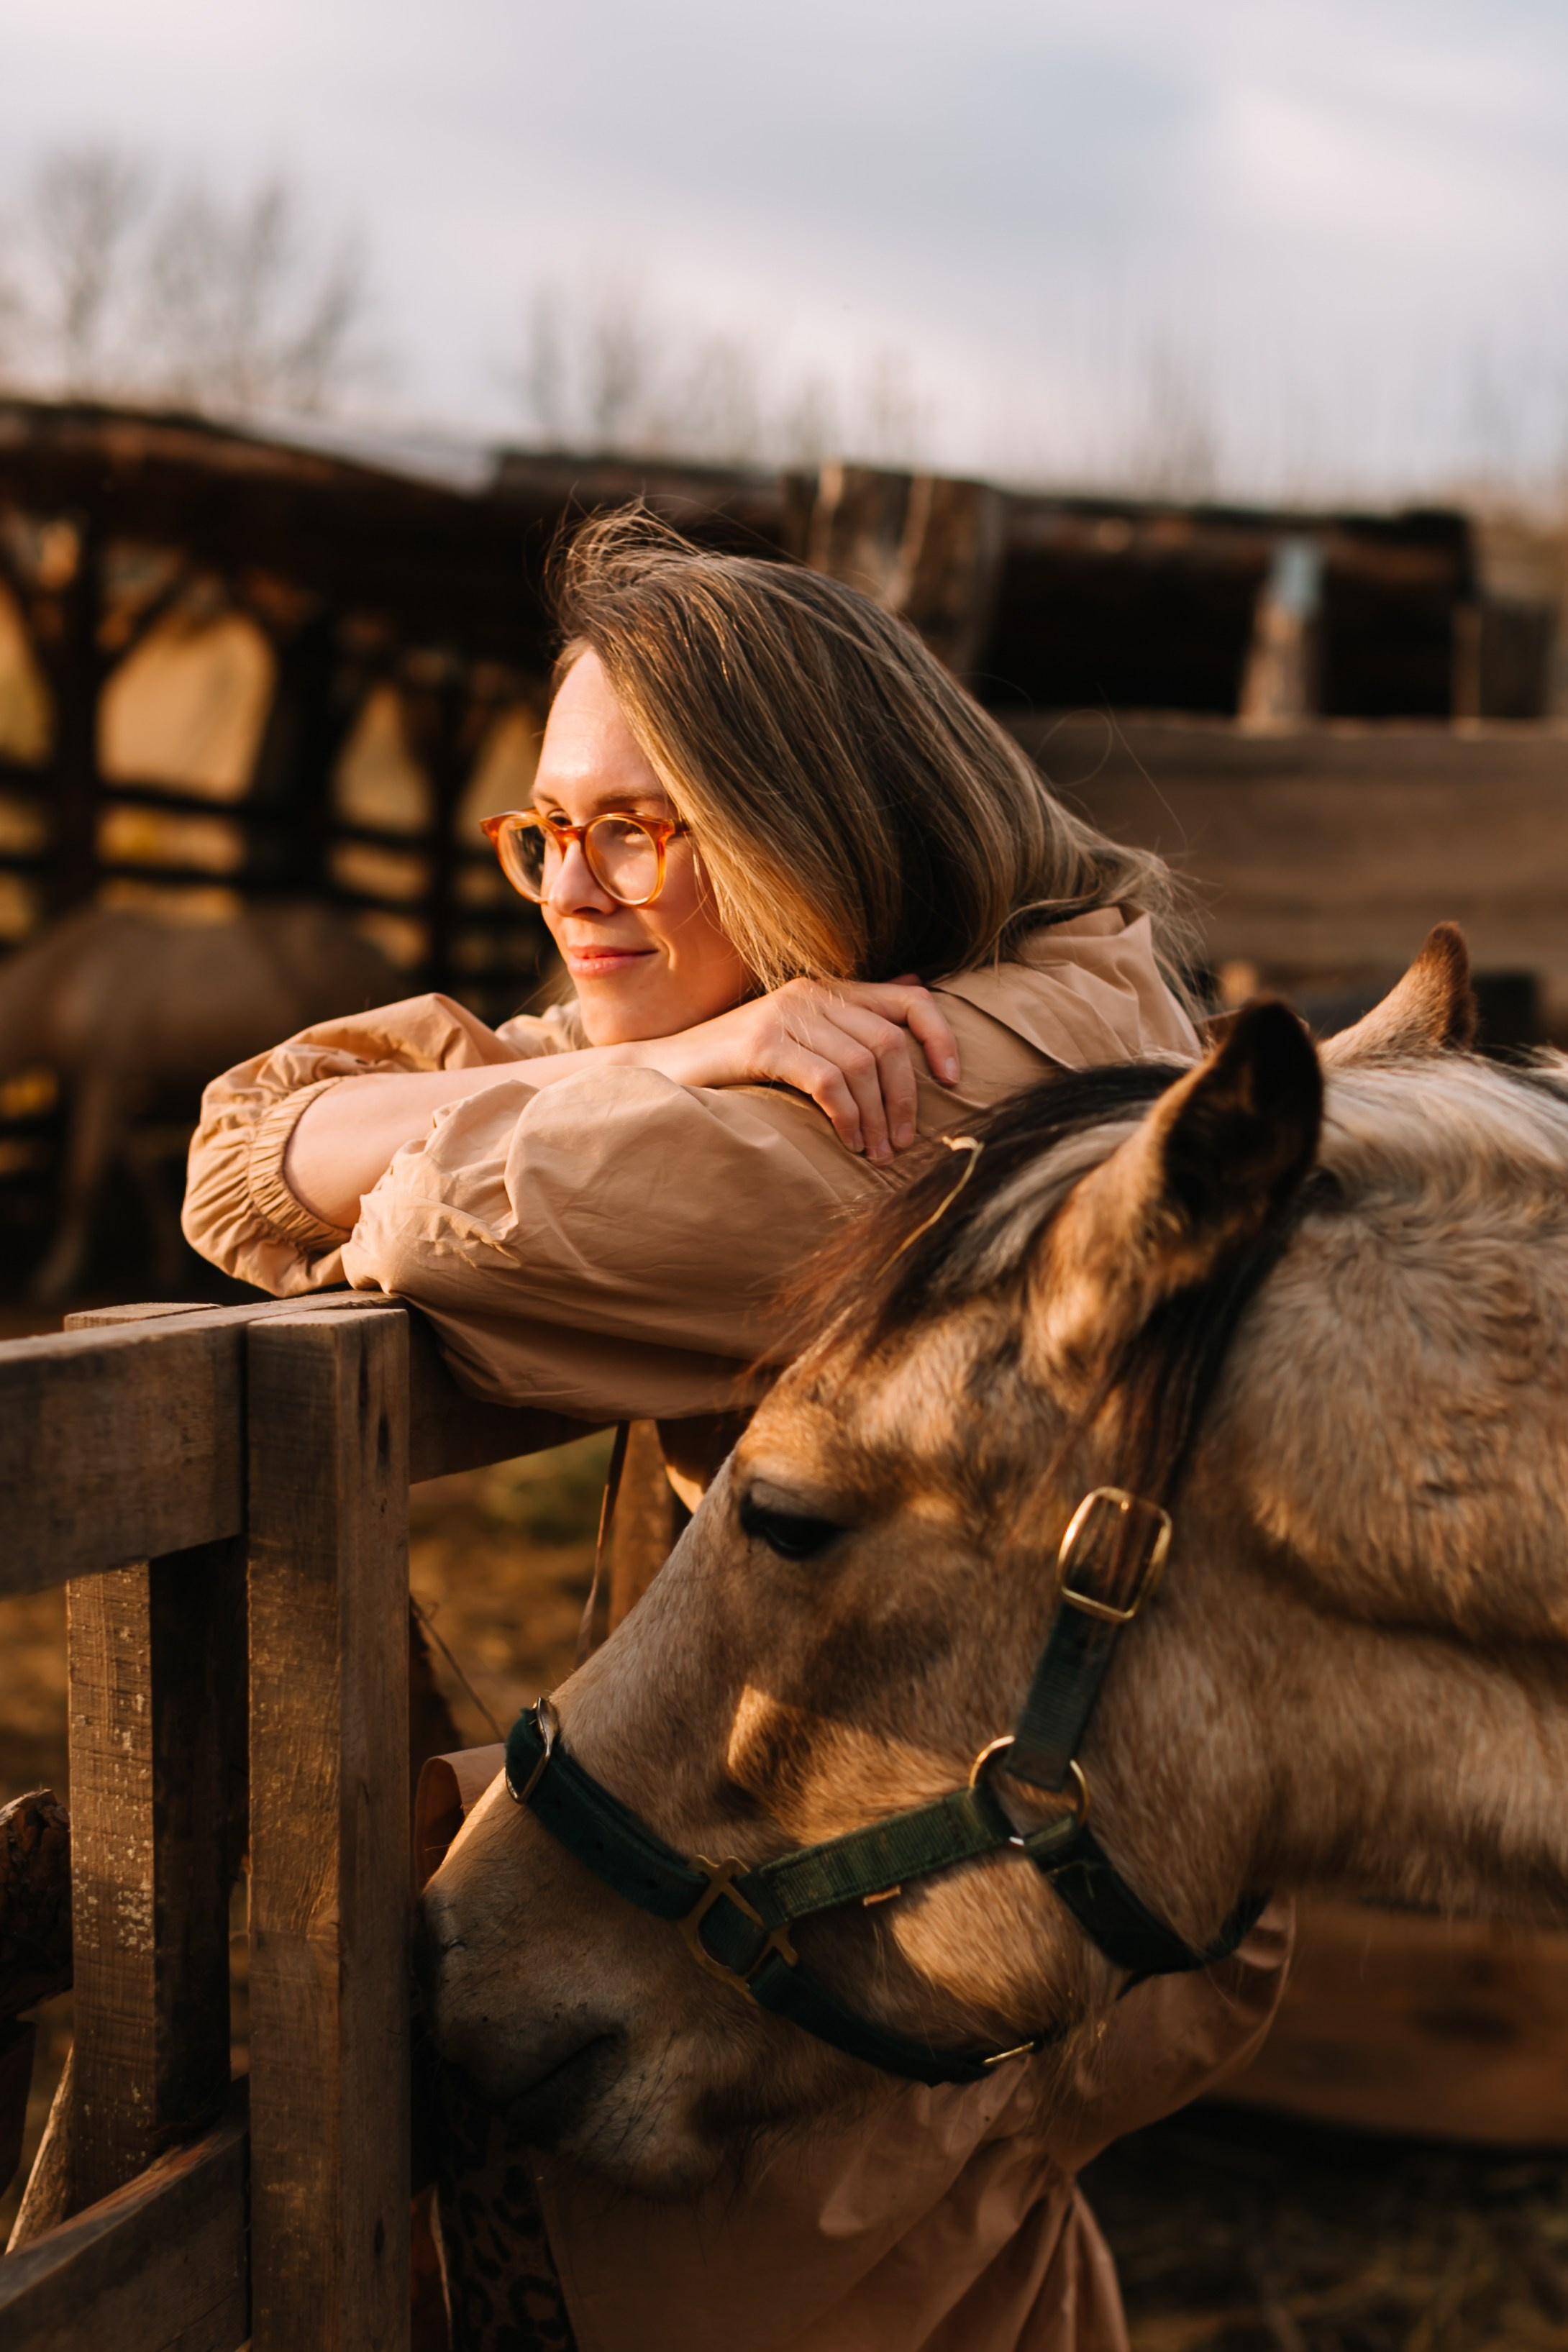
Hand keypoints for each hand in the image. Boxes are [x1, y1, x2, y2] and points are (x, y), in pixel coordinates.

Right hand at [635, 976, 960, 1159]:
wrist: (662, 1070)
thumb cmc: (734, 1065)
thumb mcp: (799, 1039)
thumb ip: (850, 1021)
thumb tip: (913, 992)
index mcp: (826, 989)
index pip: (910, 998)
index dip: (940, 1037)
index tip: (953, 1080)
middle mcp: (811, 993)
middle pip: (890, 1041)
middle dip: (906, 1098)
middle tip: (900, 1143)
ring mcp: (786, 1015)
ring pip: (863, 1064)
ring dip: (876, 1116)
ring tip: (874, 1152)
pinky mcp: (763, 1043)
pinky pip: (828, 1080)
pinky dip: (846, 1115)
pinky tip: (847, 1141)